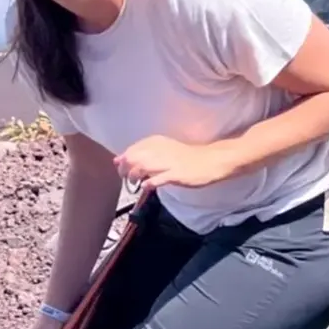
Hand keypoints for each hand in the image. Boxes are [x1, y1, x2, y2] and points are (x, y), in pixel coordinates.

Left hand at [114, 135, 233, 188]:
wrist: (211, 161)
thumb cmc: (186, 157)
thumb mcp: (162, 151)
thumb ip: (140, 155)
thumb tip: (117, 160)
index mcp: (156, 142)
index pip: (131, 150)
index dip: (124, 162)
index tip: (125, 170)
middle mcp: (160, 149)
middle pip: (133, 158)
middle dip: (126, 171)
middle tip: (129, 179)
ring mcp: (169, 162)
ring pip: (142, 167)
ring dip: (135, 177)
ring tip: (137, 183)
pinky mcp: (177, 174)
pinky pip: (158, 179)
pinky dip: (149, 183)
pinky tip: (147, 186)